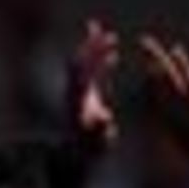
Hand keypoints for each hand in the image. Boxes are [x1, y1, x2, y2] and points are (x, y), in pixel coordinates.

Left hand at [67, 18, 119, 148]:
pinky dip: (98, 58)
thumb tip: (106, 118)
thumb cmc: (90, 149)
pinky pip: (88, 70)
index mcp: (78, 99)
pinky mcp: (82, 92)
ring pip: (82, 62)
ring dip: (93, 47)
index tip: (111, 48)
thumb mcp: (97, 141)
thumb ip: (101, 129)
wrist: (76, 153)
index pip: (84, 72)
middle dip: (93, 47)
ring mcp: (76, 90)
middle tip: (110, 35)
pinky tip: (114, 52)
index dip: (95, 58)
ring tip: (108, 34)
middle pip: (80, 61)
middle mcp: (74, 90)